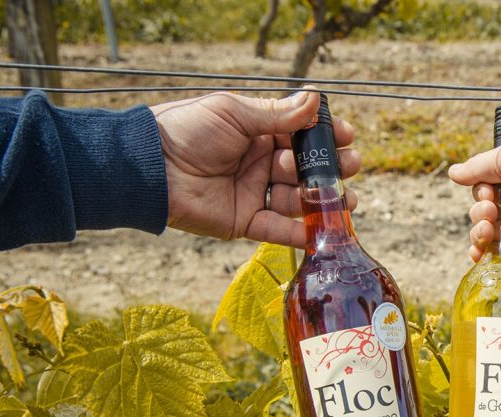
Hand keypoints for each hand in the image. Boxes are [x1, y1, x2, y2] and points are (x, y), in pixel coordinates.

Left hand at [151, 90, 360, 245]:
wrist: (149, 168)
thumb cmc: (186, 131)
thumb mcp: (234, 114)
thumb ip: (277, 114)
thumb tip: (315, 99)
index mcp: (258, 133)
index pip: (300, 134)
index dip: (325, 136)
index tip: (347, 136)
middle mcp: (260, 163)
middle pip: (305, 169)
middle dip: (331, 169)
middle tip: (350, 167)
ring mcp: (254, 193)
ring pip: (296, 199)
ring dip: (322, 200)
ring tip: (345, 200)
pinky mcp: (244, 222)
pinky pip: (276, 229)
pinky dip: (298, 232)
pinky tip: (321, 231)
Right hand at [448, 143, 500, 264]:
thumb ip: (480, 166)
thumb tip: (453, 173)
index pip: (487, 188)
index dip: (481, 191)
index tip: (487, 191)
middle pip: (486, 212)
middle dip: (479, 212)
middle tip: (491, 211)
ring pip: (490, 235)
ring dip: (479, 232)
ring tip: (487, 229)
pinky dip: (485, 256)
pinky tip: (478, 254)